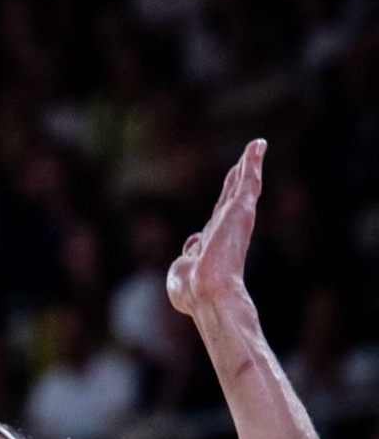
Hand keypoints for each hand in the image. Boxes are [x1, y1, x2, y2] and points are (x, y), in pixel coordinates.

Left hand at [166, 140, 265, 320]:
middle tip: (245, 161)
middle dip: (238, 179)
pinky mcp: (242, 210)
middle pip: (232, 198)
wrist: (205, 292)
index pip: (217, 220)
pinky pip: (249, 182)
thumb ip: (187, 257)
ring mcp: (235, 220)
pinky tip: (257, 146)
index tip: (227, 196)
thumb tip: (192, 243)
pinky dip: (253, 163)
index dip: (221, 207)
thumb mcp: (183, 271)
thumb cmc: (192, 290)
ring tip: (255, 148)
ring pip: (243, 186)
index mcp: (213, 245)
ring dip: (249, 166)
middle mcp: (226, 231)